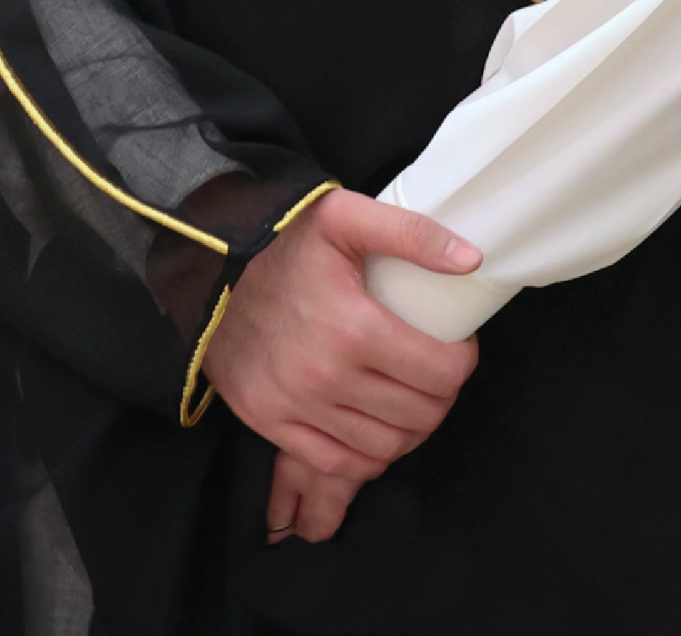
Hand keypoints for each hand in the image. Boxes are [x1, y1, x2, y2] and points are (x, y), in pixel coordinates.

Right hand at [198, 189, 482, 541]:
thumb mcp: (345, 216)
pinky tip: (375, 429)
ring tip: (412, 400)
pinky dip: (366, 457)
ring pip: (384, 448)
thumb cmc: (283, 240)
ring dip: (410, 430)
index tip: (459, 347)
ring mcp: (296, 407)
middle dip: (442, 396)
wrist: (209, 267)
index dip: (462, 362)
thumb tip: (471, 260)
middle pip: (418, 414)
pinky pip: (337, 464)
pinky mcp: (270, 423)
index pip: (440, 372)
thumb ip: (412, 233)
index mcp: (353, 326)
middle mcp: (326, 377)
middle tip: (438, 373)